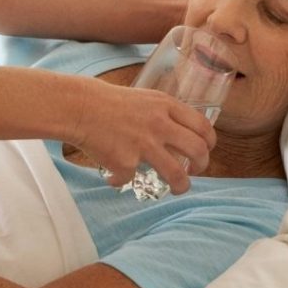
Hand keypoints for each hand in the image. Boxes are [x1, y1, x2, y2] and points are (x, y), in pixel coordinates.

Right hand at [71, 81, 214, 194]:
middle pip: (198, 151)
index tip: (205, 150)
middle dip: (202, 166)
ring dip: (181, 186)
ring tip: (176, 189)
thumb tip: (175, 133)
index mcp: (165, 105)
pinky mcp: (126, 162)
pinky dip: (121, 180)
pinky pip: (131, 179)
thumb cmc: (105, 100)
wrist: (77, 107)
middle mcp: (160, 124)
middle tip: (194, 171)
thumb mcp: (142, 98)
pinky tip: (113, 178)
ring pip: (176, 174)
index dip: (209, 143)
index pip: (203, 126)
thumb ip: (161, 113)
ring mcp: (144, 144)